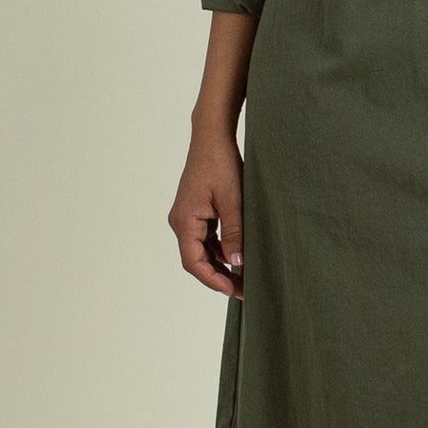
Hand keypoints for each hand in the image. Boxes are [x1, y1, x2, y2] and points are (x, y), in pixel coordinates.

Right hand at [169, 125, 245, 297]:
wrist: (212, 137)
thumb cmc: (221, 164)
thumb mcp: (233, 201)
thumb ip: (234, 233)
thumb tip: (237, 262)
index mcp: (184, 221)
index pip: (194, 262)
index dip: (213, 280)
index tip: (233, 291)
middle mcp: (181, 222)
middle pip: (197, 260)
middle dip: (220, 276)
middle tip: (245, 289)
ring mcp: (188, 217)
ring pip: (203, 250)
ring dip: (222, 263)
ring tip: (245, 276)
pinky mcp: (197, 212)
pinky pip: (207, 238)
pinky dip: (221, 248)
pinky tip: (239, 254)